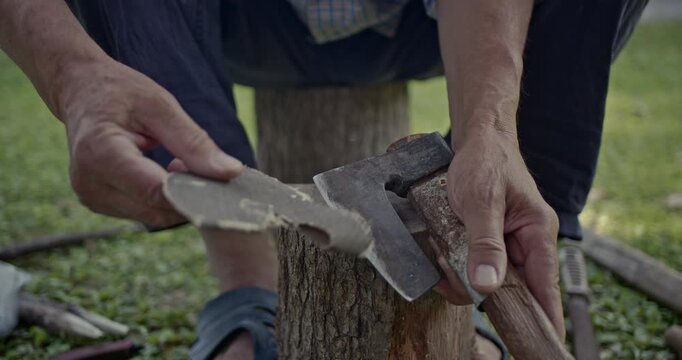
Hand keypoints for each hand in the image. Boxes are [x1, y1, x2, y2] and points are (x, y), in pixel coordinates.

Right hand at [56, 58, 243, 226]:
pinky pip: (143, 211)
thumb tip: (233, 173)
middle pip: (157, 209)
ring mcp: (92, 197)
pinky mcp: (98, 203)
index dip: (195, 192)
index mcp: (101, 153)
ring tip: (180, 161)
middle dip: (190, 195)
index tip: (224, 181)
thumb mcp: (162, 107)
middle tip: (205, 165)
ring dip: (177, 197)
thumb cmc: (120, 92)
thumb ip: (195, 143)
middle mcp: (90, 183)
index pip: (157, 191)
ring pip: (153, 216)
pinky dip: (163, 198)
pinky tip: (166, 171)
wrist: (80, 90)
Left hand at [435, 129, 564, 339]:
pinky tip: (440, 246)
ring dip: (461, 270)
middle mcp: (526, 243)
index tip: (540, 342)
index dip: (543, 317)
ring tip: (441, 247)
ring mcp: (507, 242)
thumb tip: (487, 286)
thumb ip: (485, 243)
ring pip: (488, 277)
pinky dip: (455, 260)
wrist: (477, 139)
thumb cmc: (485, 162)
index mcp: (537, 233)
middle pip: (511, 287)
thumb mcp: (480, 201)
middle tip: (449, 273)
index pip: (546, 287)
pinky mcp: (489, 240)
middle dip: (478, 287)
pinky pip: (474, 263)